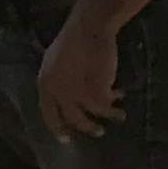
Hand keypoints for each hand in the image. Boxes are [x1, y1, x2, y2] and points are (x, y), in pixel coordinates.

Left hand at [34, 0, 123, 138]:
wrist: (88, 29)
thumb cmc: (74, 40)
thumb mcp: (57, 62)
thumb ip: (59, 80)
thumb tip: (68, 96)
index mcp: (45, 84)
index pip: (48, 113)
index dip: (57, 128)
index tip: (67, 139)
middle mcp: (59, 92)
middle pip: (72, 118)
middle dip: (86, 127)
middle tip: (99, 132)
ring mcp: (77, 92)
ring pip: (92, 113)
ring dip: (107, 116)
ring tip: (120, 116)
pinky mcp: (96, 90)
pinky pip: (106, 102)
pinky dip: (115, 101)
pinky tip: (122, 95)